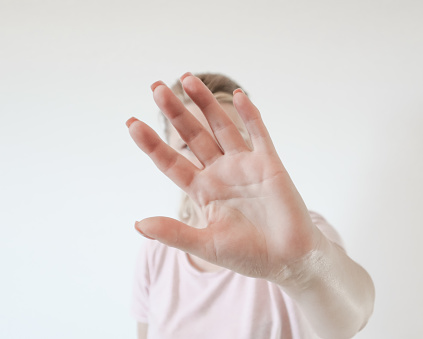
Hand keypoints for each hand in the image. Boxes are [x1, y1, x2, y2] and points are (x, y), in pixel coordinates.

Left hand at [127, 73, 322, 279]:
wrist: (288, 259)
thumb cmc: (248, 255)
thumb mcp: (207, 244)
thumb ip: (174, 232)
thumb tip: (138, 224)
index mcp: (203, 190)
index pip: (171, 162)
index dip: (152, 144)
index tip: (131, 124)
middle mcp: (220, 172)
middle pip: (193, 136)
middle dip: (175, 112)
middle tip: (156, 87)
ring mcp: (245, 165)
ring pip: (222, 127)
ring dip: (206, 104)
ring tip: (187, 78)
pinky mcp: (269, 163)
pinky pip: (258, 133)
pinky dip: (251, 115)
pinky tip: (240, 96)